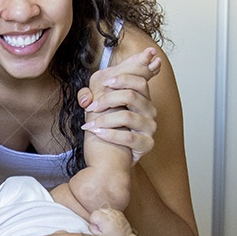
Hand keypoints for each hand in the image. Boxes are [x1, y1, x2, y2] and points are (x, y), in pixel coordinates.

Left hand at [78, 47, 160, 162]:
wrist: (110, 156)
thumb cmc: (105, 126)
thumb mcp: (98, 105)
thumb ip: (91, 94)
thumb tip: (86, 96)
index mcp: (141, 97)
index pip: (140, 80)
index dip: (123, 78)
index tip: (104, 83)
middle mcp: (149, 110)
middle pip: (131, 95)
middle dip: (107, 99)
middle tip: (91, 108)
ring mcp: (150, 127)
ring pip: (127, 116)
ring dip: (104, 120)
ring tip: (90, 125)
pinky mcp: (147, 144)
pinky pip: (128, 138)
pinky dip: (110, 134)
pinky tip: (98, 134)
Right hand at [88, 207, 133, 235]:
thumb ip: (92, 228)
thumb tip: (90, 224)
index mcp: (104, 220)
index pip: (93, 214)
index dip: (93, 221)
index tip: (97, 226)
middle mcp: (110, 214)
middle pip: (98, 210)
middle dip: (98, 217)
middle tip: (102, 226)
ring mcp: (116, 213)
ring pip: (105, 210)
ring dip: (104, 215)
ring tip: (107, 224)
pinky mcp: (120, 213)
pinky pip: (111, 211)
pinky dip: (110, 215)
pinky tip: (111, 222)